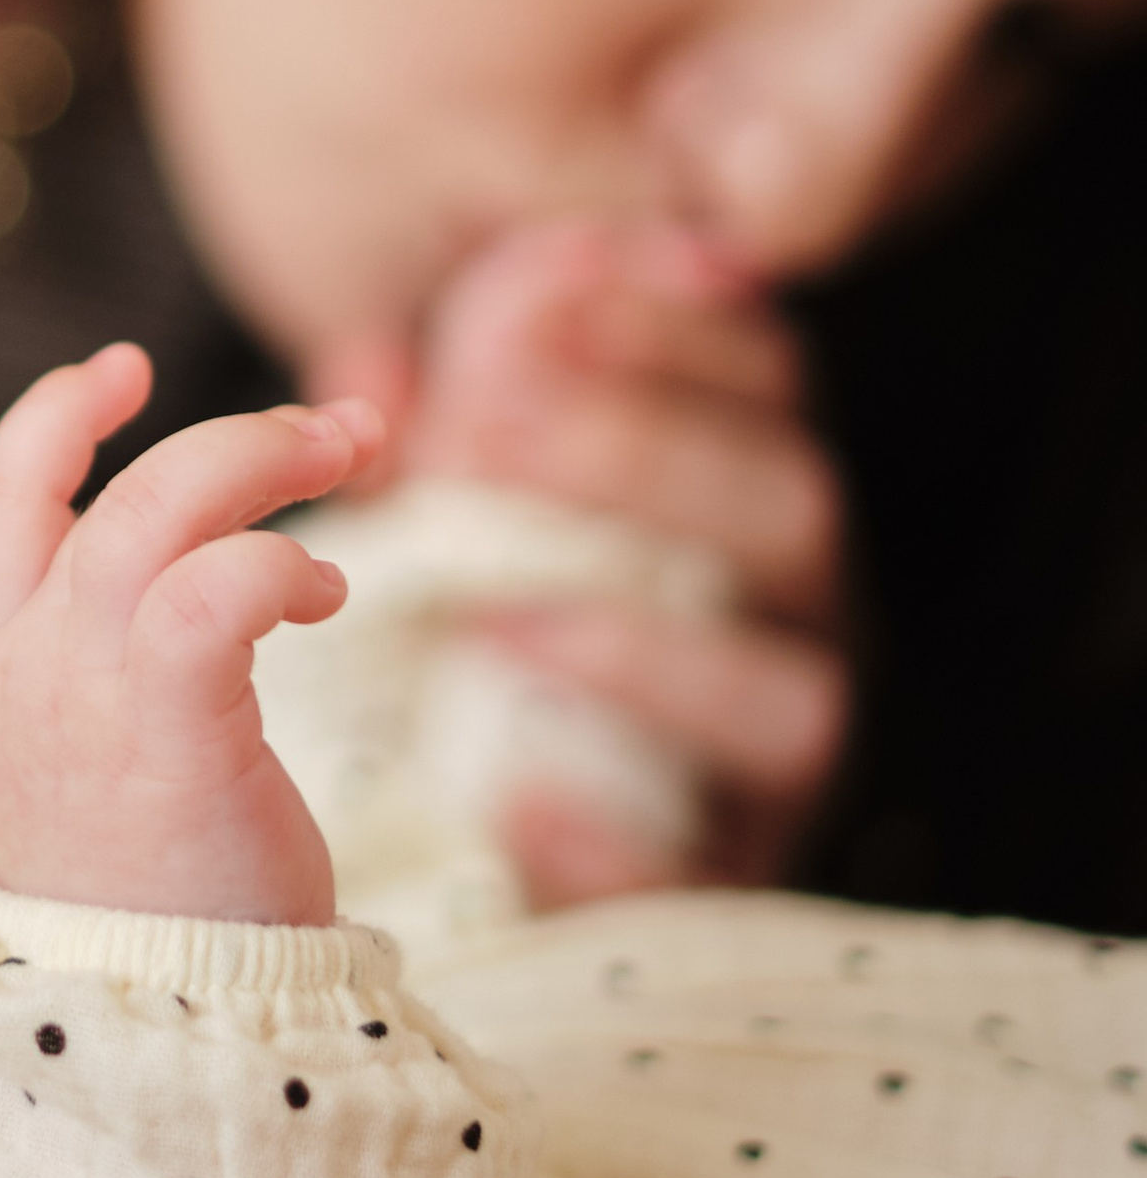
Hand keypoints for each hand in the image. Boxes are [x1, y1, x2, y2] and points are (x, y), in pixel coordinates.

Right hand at [0, 345, 376, 925]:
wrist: (154, 1035)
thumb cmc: (161, 918)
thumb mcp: (108, 784)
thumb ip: (124, 690)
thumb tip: (207, 600)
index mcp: (7, 682)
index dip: (50, 423)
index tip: (120, 370)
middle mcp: (32, 674)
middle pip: (110, 490)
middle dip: (231, 436)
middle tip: (336, 430)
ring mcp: (88, 697)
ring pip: (161, 508)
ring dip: (264, 460)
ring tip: (351, 458)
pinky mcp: (171, 730)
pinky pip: (217, 589)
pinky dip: (280, 564)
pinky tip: (327, 595)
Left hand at [325, 220, 848, 903]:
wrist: (509, 836)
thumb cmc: (511, 613)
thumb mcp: (477, 501)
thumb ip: (443, 423)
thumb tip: (379, 363)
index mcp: (757, 501)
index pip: (772, 385)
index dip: (675, 329)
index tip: (552, 294)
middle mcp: (799, 618)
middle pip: (794, 513)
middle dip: (643, 456)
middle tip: (478, 430)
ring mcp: (779, 758)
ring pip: (790, 697)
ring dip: (643, 648)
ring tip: (495, 618)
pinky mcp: (718, 883)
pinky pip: (696, 871)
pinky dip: (610, 840)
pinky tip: (514, 794)